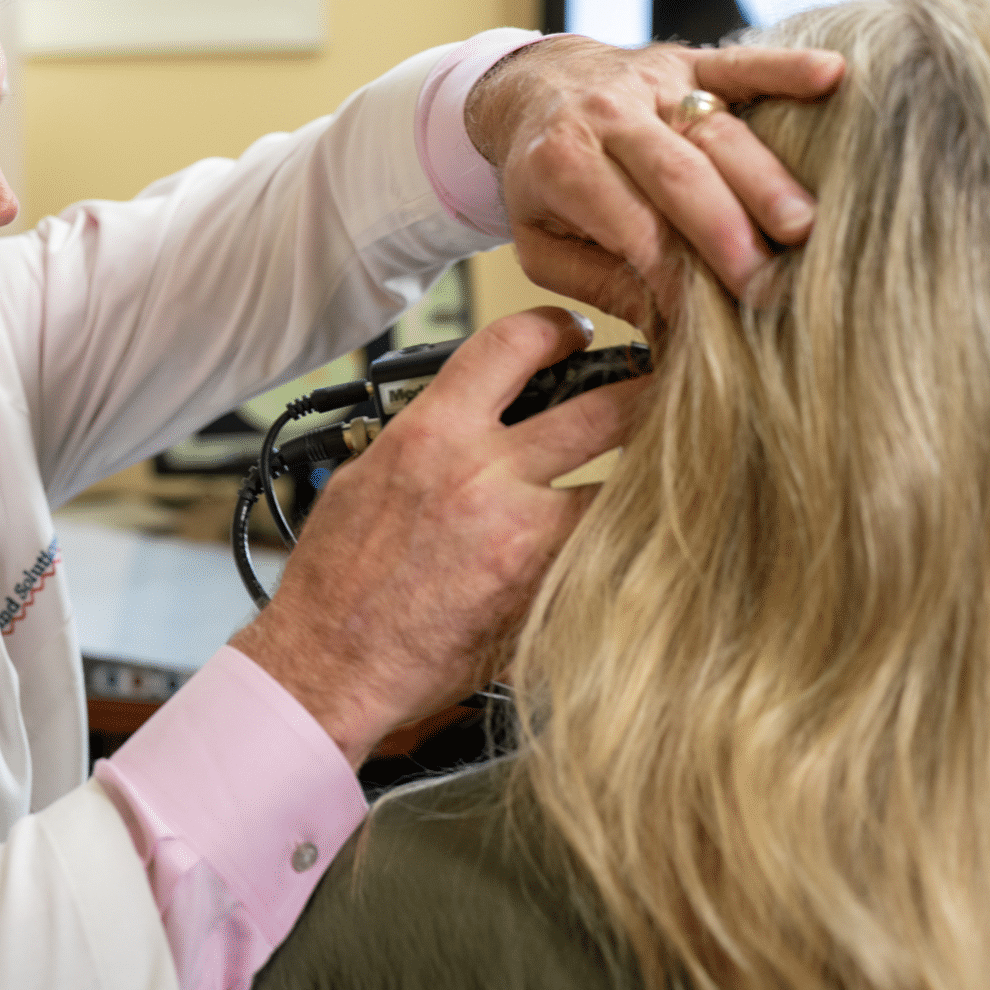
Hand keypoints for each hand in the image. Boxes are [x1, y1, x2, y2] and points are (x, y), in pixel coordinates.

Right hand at [229, 308, 648, 765]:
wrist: (329, 662)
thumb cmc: (336, 580)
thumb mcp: (364, 479)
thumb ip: (425, 440)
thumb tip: (462, 415)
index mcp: (432, 434)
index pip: (513, 343)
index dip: (558, 328)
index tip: (574, 336)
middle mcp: (482, 474)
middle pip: (604, 407)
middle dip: (640, 394)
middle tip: (655, 395)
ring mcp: (522, 535)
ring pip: (625, 485)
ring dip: (645, 478)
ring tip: (659, 474)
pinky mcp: (544, 592)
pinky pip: (604, 552)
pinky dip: (620, 544)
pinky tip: (627, 544)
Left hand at [466, 36, 843, 326]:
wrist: (531, 88)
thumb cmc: (543, 180)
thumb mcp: (540, 242)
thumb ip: (597, 281)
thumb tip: (667, 326)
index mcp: (563, 163)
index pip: (632, 226)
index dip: (675, 274)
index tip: (714, 319)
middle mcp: (606, 115)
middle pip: (680, 175)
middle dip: (727, 233)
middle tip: (771, 286)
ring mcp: (653, 82)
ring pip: (719, 129)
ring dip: (767, 178)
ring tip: (806, 228)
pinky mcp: (689, 60)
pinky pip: (741, 63)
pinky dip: (787, 67)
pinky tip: (833, 76)